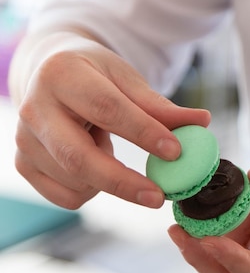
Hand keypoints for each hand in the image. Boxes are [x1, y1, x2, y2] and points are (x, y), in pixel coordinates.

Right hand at [12, 31, 209, 208]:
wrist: (48, 75)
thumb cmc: (92, 76)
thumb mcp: (124, 78)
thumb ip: (159, 105)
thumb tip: (202, 123)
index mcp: (61, 75)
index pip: (106, 108)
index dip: (143, 133)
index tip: (177, 153)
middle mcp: (34, 108)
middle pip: (78, 158)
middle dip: (123, 183)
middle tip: (159, 197)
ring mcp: (23, 140)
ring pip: (75, 182)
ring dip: (108, 181)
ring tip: (108, 150)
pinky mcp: (23, 165)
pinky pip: (65, 197)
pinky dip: (90, 191)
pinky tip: (93, 166)